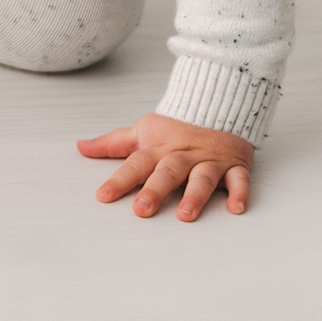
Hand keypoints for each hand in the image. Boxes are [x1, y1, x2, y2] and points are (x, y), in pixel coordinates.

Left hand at [77, 113, 253, 220]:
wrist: (218, 105)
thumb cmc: (176, 126)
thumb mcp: (142, 131)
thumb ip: (112, 144)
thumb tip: (81, 147)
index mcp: (158, 150)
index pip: (135, 164)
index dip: (119, 180)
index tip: (103, 196)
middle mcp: (182, 156)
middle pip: (167, 172)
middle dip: (155, 190)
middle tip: (142, 209)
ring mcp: (209, 161)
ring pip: (202, 177)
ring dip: (194, 195)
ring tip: (185, 214)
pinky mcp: (234, 165)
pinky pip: (239, 179)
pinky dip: (240, 192)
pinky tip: (236, 208)